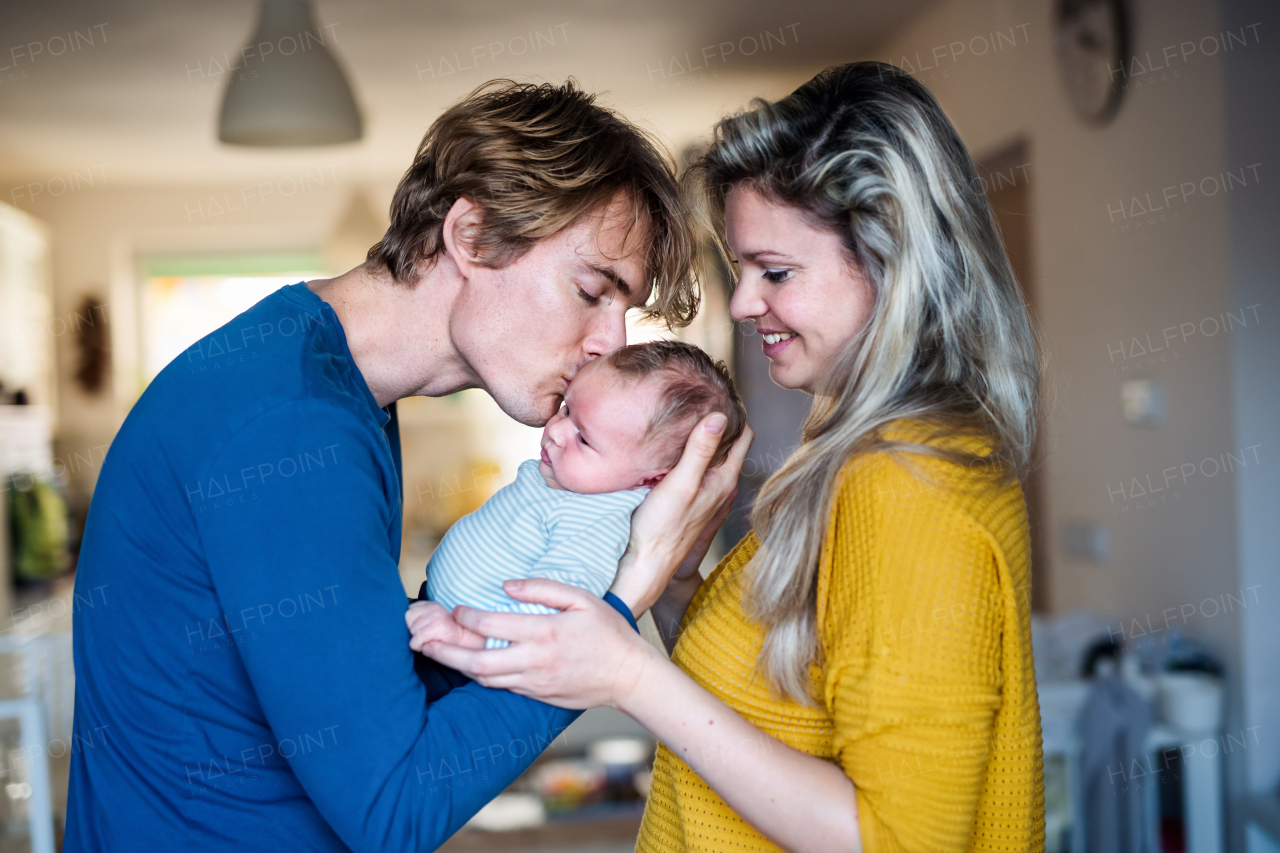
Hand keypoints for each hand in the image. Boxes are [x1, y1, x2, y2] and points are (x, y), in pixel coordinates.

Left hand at [405, 600, 485, 652]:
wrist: (466, 644)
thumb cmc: (448, 637)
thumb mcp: (433, 621)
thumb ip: (421, 617)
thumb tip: (401, 624)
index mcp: (432, 605)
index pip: (410, 610)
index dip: (413, 622)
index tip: (422, 630)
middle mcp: (434, 608)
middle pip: (408, 617)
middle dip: (413, 629)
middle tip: (425, 637)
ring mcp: (435, 616)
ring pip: (411, 630)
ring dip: (417, 639)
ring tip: (429, 641)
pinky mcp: (435, 628)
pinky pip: (415, 641)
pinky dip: (418, 647)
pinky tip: (428, 647)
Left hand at [418, 579, 663, 709]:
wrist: (628, 676)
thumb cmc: (608, 633)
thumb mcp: (582, 599)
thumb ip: (544, 588)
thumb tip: (507, 585)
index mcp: (544, 632)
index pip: (492, 626)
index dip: (467, 617)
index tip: (455, 609)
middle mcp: (534, 661)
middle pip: (477, 660)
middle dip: (446, 651)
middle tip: (422, 642)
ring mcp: (534, 682)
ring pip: (484, 679)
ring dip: (457, 667)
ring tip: (436, 655)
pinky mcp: (537, 696)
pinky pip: (501, 687)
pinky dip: (480, 678)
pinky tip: (468, 668)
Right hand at [610, 415, 752, 613]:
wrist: (646, 564)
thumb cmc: (662, 528)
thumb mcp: (681, 483)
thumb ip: (700, 450)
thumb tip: (720, 415)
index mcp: (724, 479)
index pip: (744, 436)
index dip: (737, 412)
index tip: (723, 392)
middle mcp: (720, 487)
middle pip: (730, 445)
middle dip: (722, 421)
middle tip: (706, 396)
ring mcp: (707, 496)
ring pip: (715, 458)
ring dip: (707, 438)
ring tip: (692, 415)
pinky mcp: (691, 502)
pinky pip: (700, 470)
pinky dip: (695, 453)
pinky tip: (678, 448)